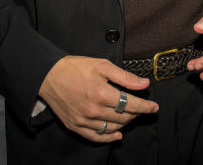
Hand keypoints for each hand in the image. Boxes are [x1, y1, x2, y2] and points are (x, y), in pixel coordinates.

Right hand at [38, 56, 157, 142]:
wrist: (48, 75)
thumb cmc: (76, 67)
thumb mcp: (102, 65)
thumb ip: (125, 77)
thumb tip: (144, 84)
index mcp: (101, 94)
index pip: (131, 105)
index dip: (145, 107)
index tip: (154, 107)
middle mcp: (93, 110)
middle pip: (123, 117)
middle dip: (136, 113)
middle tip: (142, 108)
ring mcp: (83, 120)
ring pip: (112, 128)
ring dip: (125, 123)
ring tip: (131, 116)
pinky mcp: (75, 126)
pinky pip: (96, 137)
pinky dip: (108, 138)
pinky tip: (117, 135)